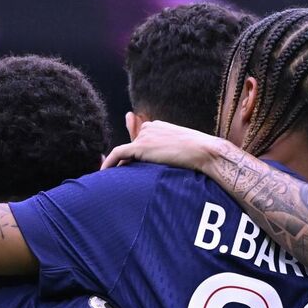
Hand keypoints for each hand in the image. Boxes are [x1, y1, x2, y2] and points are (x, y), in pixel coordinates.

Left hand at [103, 121, 230, 171]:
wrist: (204, 151)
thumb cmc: (200, 154)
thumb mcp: (185, 149)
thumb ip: (171, 151)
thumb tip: (173, 165)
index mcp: (159, 126)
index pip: (142, 142)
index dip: (135, 156)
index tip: (126, 168)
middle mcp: (150, 127)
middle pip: (133, 148)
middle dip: (126, 163)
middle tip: (117, 178)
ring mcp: (145, 136)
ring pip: (125, 152)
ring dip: (117, 165)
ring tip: (111, 180)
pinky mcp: (141, 146)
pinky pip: (118, 153)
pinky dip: (108, 163)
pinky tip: (102, 173)